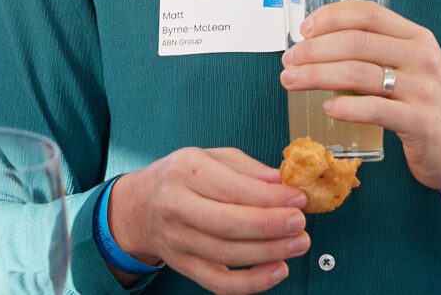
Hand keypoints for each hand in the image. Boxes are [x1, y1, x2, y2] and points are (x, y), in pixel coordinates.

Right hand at [109, 147, 307, 293]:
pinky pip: (219, 283)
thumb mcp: (210, 157)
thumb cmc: (180, 177)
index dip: (270, 197)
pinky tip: (277, 270)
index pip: (233, 188)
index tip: (298, 199)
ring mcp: (178, 240)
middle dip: (271, 226)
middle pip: (228, 223)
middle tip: (301, 223)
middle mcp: (177, 206)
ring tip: (298, 244)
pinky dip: (252, 282)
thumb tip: (282, 182)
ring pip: (228, 254)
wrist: (139, 206)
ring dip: (270, 252)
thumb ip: (248, 169)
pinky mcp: (184, 266)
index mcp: (186, 170)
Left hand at [280, 1, 440, 193]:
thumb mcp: (412, 69)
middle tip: (288, 60)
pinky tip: (327, 108)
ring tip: (292, 81)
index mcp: (417, 38)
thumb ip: (378, 54)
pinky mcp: (421, 122)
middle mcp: (421, 57)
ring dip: (317, 75)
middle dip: (314, 49)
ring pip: (359, 72)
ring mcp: (423, 89)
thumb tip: (321, 46)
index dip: (331, 16)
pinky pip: (375, 109)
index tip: (303, 29)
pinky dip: (345, 106)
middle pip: (357, 41)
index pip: (368, 13)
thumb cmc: (430, 107)